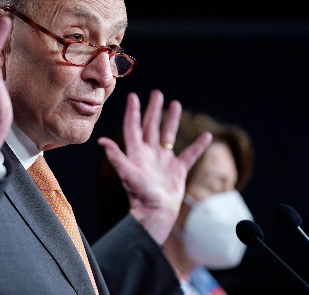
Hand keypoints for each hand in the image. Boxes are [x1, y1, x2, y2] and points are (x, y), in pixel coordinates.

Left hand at [98, 90, 211, 243]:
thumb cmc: (140, 195)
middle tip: (157, 93)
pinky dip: (198, 146)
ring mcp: (164, 161)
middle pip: (151, 126)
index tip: (133, 96)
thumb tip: (101, 141)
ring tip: (176, 104)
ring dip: (172, 120)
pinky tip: (207, 135)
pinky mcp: (177, 171)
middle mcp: (149, 154)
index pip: (133, 127)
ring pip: (168, 135)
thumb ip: (116, 157)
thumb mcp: (127, 174)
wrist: (156, 214)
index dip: (133, 112)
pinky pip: (189, 154)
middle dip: (154, 110)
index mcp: (136, 152)